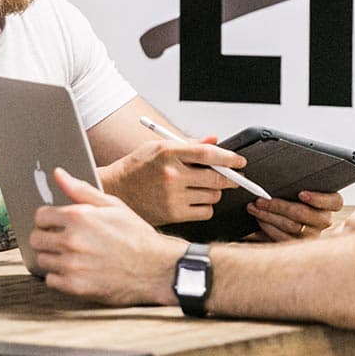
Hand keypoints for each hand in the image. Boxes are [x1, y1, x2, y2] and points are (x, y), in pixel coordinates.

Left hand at [31, 168, 186, 305]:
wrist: (156, 268)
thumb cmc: (136, 235)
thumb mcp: (112, 205)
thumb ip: (81, 190)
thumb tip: (58, 174)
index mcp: (79, 216)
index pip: (40, 216)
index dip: (48, 219)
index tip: (57, 224)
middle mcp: (72, 240)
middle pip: (36, 239)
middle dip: (47, 238)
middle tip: (63, 241)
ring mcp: (72, 265)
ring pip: (42, 260)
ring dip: (53, 258)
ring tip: (72, 256)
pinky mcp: (75, 286)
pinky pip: (51, 280)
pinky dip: (59, 277)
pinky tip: (76, 271)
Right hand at [99, 137, 245, 224]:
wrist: (115, 190)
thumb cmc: (137, 167)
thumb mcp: (159, 147)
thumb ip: (189, 144)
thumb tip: (214, 140)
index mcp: (168, 153)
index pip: (208, 154)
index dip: (230, 158)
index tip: (240, 161)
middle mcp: (171, 175)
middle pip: (216, 178)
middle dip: (231, 178)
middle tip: (234, 177)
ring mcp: (172, 197)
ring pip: (213, 195)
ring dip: (214, 192)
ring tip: (201, 187)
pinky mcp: (173, 215)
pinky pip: (205, 212)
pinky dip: (206, 207)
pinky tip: (194, 200)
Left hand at [247, 189, 343, 241]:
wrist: (288, 215)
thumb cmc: (294, 195)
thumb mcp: (298, 186)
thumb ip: (295, 182)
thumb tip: (278, 175)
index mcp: (331, 203)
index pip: (335, 202)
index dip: (318, 198)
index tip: (301, 194)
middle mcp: (324, 220)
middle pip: (305, 214)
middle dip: (279, 206)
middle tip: (261, 200)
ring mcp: (313, 235)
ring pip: (292, 227)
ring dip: (269, 216)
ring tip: (255, 208)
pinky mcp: (299, 246)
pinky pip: (283, 239)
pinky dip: (268, 229)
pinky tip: (259, 220)